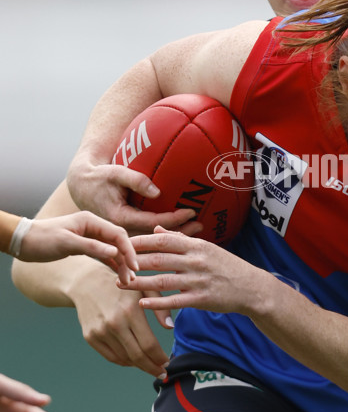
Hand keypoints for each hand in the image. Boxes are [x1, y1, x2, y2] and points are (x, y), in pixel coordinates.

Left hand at [18, 211, 138, 284]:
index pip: (118, 234)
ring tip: (127, 280)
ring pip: (112, 250)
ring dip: (121, 264)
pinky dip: (112, 264)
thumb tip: (115, 252)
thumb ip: (92, 246)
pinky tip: (119, 274)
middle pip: (118, 242)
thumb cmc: (42, 239)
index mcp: (91, 221)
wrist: (24, 241)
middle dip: (127, 259)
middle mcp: (93, 226)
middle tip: (132, 278)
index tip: (135, 266)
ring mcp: (90, 236)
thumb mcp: (66, 243)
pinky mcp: (85, 245)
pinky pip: (104, 254)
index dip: (129, 250)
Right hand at [66, 159, 203, 234]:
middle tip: (201, 225)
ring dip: (174, 234)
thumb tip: (158, 192)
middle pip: (156, 235)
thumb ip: (136, 180)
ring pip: (153, 238)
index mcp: (119, 217)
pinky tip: (181, 230)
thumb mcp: (116, 173)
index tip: (191, 211)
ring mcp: (123, 232)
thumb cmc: (100, 176)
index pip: (152, 222)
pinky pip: (148, 234)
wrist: (82, 185)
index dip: (173, 218)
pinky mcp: (126, 230)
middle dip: (179, 232)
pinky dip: (165, 232)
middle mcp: (122, 229)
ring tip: (196, 230)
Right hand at [71, 262, 172, 377]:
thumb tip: (170, 328)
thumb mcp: (145, 288)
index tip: (167, 363)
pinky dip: (125, 362)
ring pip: (125, 359)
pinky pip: (111, 357)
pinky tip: (134, 361)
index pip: (149, 344)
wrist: (87, 282)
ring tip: (150, 365)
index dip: (160, 358)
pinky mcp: (90, 337)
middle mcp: (114, 323)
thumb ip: (160, 307)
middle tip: (162, 372)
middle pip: (138, 356)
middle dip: (152, 368)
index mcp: (130, 310)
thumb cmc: (123, 285)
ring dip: (139, 366)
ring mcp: (100, 331)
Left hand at [118, 227, 265, 315]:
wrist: (252, 288)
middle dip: (134, 261)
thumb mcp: (206, 248)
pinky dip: (158, 302)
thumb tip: (157, 230)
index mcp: (196, 246)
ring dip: (140, 282)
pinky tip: (142, 303)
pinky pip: (176, 301)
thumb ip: (180, 240)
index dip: (140, 241)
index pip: (163, 241)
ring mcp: (199, 281)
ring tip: (120, 283)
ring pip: (163, 280)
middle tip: (113, 263)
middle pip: (159, 259)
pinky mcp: (202, 300)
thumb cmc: (226, 266)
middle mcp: (196, 261)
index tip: (121, 243)